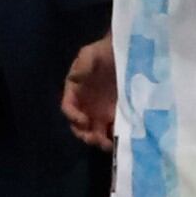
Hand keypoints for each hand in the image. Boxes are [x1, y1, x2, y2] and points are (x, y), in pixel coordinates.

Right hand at [59, 34, 117, 149]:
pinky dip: (115, 138)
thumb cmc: (106, 52)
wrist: (127, 52)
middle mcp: (86, 105)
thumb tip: (75, 80)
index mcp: (75, 92)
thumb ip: (82, 66)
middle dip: (86, 135)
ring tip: (110, 144)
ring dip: (100, 141)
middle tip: (97, 138)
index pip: (68, 109)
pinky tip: (122, 139)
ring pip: (96, 133)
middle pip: (80, 127)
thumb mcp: (91, 54)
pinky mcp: (117, 116)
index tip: (84, 121)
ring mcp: (101, 112)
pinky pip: (113, 131)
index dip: (73, 117)